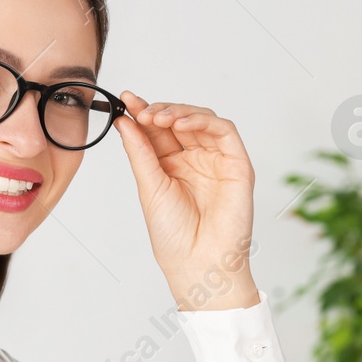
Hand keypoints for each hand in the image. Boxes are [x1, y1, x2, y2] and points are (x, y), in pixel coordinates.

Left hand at [114, 91, 258, 310]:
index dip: (142, 113)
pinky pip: (224, 131)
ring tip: (156, 117)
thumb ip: (140, 152)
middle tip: (140, 110)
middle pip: (178, 122)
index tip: (125, 100)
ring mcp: (215, 160)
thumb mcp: (149, 186)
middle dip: (158, 111)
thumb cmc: (173, 235)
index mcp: (170, 167)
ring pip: (201, 121)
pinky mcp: (237, 163)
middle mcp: (194, 160)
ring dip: (178, 112)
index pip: (157, 131)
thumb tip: (124, 121)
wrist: (197, 262)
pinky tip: (181, 124)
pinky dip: (203, 121)